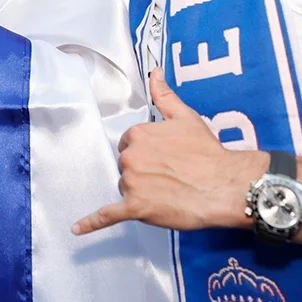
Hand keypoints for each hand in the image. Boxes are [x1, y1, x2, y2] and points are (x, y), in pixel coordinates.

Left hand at [72, 68, 268, 235]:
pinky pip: (107, 215)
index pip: (129, 144)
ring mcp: (131, 183)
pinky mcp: (135, 208)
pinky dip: (91, 223)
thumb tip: (155, 72)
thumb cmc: (208, 153)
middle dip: (143, 171)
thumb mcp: (185, 117)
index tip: (164, 158)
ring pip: (125, 188)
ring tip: (168, 192)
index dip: (147, 152)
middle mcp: (130, 156)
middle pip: (126, 166)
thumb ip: (164, 95)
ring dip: (140, 192)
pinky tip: (77, 228)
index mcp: (138, 134)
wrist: (223, 185)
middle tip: (170, 175)